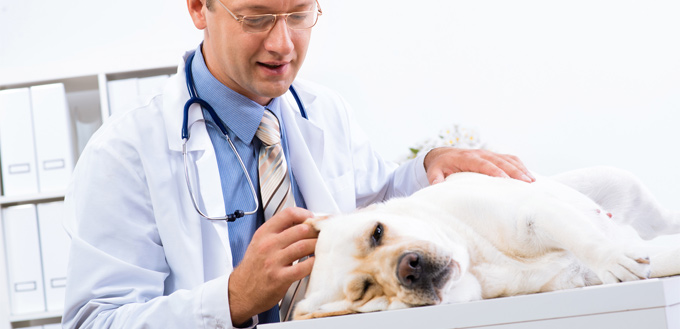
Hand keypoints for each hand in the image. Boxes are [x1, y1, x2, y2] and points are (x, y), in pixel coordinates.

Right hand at [228, 207, 316, 324]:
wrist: (240, 292)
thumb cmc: (253, 268)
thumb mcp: (260, 243)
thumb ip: (278, 232)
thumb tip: (302, 223)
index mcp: (264, 233)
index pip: (289, 214)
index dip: (305, 214)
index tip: (313, 219)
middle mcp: (268, 245)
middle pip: (302, 229)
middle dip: (316, 231)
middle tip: (323, 234)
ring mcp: (274, 261)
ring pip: (305, 245)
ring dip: (318, 246)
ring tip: (322, 248)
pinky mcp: (280, 277)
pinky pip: (304, 266)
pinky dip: (315, 263)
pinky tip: (317, 262)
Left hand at [424, 147, 534, 184]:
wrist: (442, 155)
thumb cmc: (439, 166)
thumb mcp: (433, 172)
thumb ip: (435, 179)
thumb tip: (437, 185)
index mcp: (467, 158)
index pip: (483, 164)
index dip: (495, 171)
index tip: (505, 180)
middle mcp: (480, 154)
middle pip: (500, 161)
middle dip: (514, 171)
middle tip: (527, 182)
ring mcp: (488, 154)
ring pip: (507, 159)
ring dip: (520, 168)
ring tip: (532, 181)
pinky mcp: (492, 156)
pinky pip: (509, 158)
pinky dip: (520, 165)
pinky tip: (528, 175)